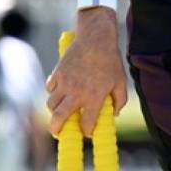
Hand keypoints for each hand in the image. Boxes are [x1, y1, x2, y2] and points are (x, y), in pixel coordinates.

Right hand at [45, 9, 127, 136]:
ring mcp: (64, 82)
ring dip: (54, 110)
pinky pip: (50, 88)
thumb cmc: (111, 60)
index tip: (87, 131)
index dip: (87, 131)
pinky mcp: (58, 72)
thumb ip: (119, 100)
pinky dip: (53, 92)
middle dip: (56, 130)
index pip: (86, 124)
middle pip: (58, 118)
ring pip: (51, 104)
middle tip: (58, 133)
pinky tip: (60, 91)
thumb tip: (115, 114)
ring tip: (60, 111)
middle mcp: (76, 92)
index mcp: (93, 97)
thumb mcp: (120, 81)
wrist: (96, 38)